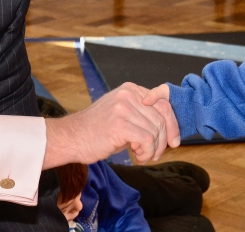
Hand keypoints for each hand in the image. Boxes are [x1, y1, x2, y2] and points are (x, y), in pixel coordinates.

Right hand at [43, 83, 179, 168]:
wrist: (70, 138)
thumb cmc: (96, 131)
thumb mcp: (121, 114)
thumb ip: (142, 115)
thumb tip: (169, 128)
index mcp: (130, 89)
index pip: (163, 103)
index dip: (172, 124)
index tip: (174, 142)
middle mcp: (128, 94)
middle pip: (161, 118)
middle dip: (163, 141)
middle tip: (154, 155)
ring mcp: (123, 108)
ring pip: (155, 131)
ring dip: (153, 149)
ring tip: (141, 155)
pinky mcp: (120, 124)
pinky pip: (147, 140)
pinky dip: (146, 152)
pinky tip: (136, 155)